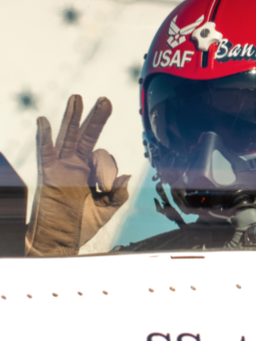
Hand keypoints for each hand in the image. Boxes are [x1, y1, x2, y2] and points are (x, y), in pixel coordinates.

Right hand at [25, 95, 130, 256]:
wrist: (59, 242)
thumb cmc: (81, 226)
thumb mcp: (106, 209)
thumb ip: (119, 194)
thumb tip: (127, 176)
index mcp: (91, 172)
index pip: (104, 157)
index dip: (107, 170)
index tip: (104, 187)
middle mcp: (76, 165)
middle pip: (87, 135)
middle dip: (96, 118)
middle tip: (105, 99)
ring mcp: (61, 168)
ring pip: (68, 137)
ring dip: (73, 117)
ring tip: (77, 98)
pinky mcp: (47, 175)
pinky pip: (45, 152)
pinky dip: (44, 137)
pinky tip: (44, 121)